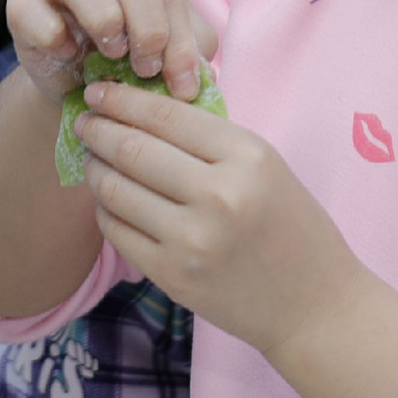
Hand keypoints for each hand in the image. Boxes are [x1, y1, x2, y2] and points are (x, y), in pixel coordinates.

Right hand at [7, 0, 212, 105]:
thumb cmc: (132, 60)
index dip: (180, 38)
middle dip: (146, 27)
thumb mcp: (171, 53)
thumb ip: (192, 51)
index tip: (183, 84)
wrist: (81, 89)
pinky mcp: (22, 4)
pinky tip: (69, 53)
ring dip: (103, 20)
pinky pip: (26, 6)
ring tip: (112, 56)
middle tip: (147, 69)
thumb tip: (197, 73)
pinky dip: (52, 35)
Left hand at [73, 81, 367, 360]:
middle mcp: (218, 195)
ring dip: (95, 168)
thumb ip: (213, 140)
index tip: (99, 92)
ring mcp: (191, 240)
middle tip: (84, 121)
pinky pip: (118, 231)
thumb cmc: (294, 230)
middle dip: (98, 130)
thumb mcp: (268, 168)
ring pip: (116, 190)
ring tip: (92, 158)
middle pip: (133, 149)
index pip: (167, 116)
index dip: (122, 100)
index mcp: (248, 158)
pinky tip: (108, 199)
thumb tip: (147, 109)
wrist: (313, 306)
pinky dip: (105, 209)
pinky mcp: (171, 276)